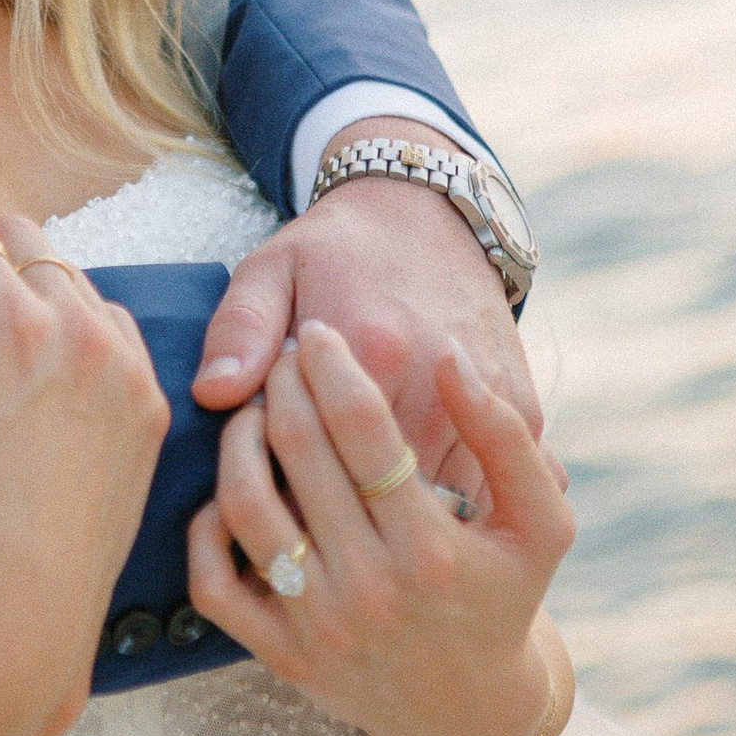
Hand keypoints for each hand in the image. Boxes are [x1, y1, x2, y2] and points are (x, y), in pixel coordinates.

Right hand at [0, 211, 169, 735]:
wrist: (18, 625)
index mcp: (16, 324)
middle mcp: (85, 332)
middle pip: (20, 240)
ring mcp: (128, 370)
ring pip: (70, 279)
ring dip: (19, 287)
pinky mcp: (149, 410)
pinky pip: (112, 329)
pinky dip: (71, 326)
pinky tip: (31, 371)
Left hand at [188, 324, 575, 735]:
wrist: (466, 712)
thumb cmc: (503, 595)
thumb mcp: (541, 523)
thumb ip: (507, 439)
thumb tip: (449, 362)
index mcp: (432, 549)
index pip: (361, 426)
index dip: (331, 365)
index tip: (320, 335)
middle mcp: (371, 589)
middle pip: (299, 450)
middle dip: (284, 384)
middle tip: (285, 357)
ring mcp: (319, 625)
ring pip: (247, 505)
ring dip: (238, 438)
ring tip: (253, 407)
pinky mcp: (279, 654)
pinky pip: (213, 580)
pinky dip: (206, 525)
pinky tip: (230, 486)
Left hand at [193, 160, 541, 504]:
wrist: (430, 210)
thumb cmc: (336, 248)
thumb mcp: (270, 268)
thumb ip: (239, 330)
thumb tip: (213, 394)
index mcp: (370, 349)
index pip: (319, 460)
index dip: (287, 489)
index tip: (261, 502)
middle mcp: (435, 383)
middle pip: (381, 493)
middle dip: (341, 518)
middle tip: (306, 521)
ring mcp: (485, 401)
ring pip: (438, 504)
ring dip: (401, 522)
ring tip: (359, 525)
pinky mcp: (521, 410)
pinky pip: (485, 487)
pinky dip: (451, 506)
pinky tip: (411, 506)